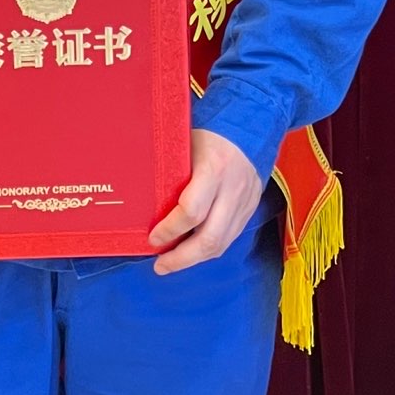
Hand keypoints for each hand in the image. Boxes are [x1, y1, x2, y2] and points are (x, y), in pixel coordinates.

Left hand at [148, 128, 262, 274]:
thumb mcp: (187, 144)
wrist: (251, 129)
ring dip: (194, 258)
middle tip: (160, 265)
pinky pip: (229, 239)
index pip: (191, 211)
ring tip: (171, 263)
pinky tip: (192, 250)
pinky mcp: (250, 211)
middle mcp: (232, 191)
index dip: (170, 229)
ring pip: (221, 244)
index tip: (152, 237)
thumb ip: (172, 171)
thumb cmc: (210, 134)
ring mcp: (244, 204)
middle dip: (182, 258)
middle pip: (209, 239)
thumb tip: (143, 196)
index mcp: (214, 169)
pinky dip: (209, 249)